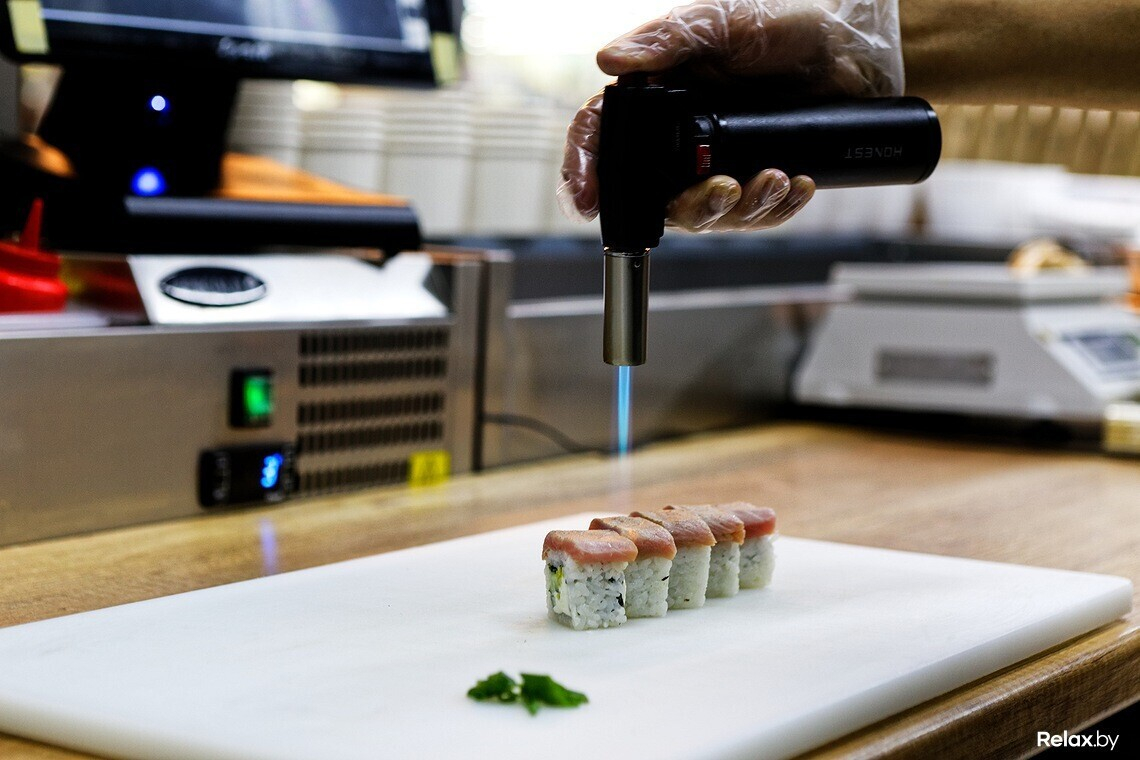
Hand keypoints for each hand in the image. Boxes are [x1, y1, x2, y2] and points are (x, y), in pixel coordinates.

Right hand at [558, 0, 903, 231]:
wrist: (847, 50)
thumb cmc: (780, 25)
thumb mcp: (721, 23)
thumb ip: (666, 41)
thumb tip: (610, 60)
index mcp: (654, 97)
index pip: (601, 137)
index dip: (585, 172)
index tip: (588, 202)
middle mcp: (675, 137)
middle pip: (655, 196)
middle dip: (692, 206)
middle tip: (724, 189)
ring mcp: (711, 162)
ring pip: (704, 214)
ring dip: (740, 208)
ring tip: (776, 179)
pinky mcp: (748, 179)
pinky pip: (749, 215)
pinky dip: (773, 207)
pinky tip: (796, 184)